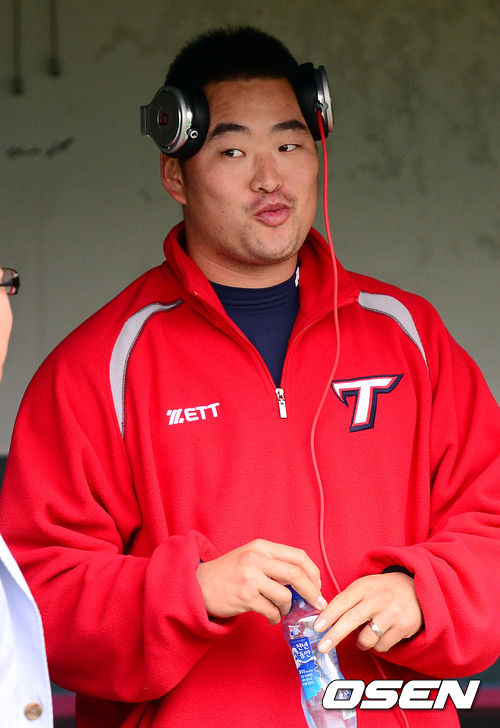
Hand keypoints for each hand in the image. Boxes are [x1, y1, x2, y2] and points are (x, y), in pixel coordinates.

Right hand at [196, 539, 325, 624]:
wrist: (199, 584)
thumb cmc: (228, 573)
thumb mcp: (251, 557)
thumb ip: (274, 564)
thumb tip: (305, 583)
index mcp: (262, 546)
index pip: (298, 556)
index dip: (313, 572)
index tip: (317, 586)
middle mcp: (257, 558)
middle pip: (296, 574)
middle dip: (311, 592)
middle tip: (317, 604)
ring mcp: (250, 577)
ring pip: (285, 596)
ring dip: (288, 608)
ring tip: (282, 611)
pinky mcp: (245, 596)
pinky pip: (271, 610)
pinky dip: (276, 618)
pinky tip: (271, 618)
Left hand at [314, 572, 422, 652]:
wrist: (417, 588)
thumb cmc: (383, 590)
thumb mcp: (365, 586)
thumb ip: (349, 599)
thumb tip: (325, 620)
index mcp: (364, 586)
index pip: (342, 601)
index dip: (328, 615)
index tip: (316, 627)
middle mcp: (378, 598)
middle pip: (352, 619)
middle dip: (335, 635)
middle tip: (322, 647)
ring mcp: (392, 613)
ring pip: (367, 638)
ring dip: (361, 642)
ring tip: (364, 636)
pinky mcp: (404, 626)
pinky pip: (382, 646)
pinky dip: (377, 645)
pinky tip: (381, 634)